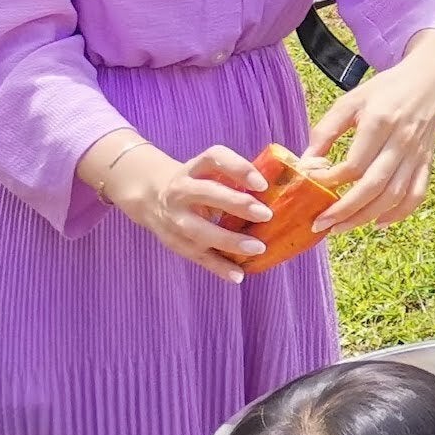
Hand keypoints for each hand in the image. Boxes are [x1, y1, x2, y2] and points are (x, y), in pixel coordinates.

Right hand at [103, 142, 270, 279]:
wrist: (151, 196)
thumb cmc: (199, 182)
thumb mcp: (210, 172)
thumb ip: (238, 178)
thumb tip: (283, 191)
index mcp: (195, 168)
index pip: (215, 158)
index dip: (239, 168)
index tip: (263, 184)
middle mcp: (181, 189)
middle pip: (207, 194)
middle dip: (236, 204)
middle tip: (266, 215)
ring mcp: (174, 217)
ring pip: (199, 230)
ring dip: (229, 240)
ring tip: (258, 248)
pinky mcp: (174, 241)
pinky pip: (196, 255)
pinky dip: (218, 267)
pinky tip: (238, 275)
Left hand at [305, 34, 434, 234]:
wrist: (429, 80)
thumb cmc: (385, 91)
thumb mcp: (351, 101)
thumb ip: (326, 130)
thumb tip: (304, 163)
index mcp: (380, 122)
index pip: (354, 164)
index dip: (329, 180)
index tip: (309, 186)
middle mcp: (401, 141)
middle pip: (374, 186)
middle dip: (345, 210)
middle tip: (321, 225)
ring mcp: (417, 154)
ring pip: (394, 195)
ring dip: (366, 217)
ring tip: (341, 227)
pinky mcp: (427, 161)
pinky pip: (417, 194)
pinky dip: (400, 213)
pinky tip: (379, 222)